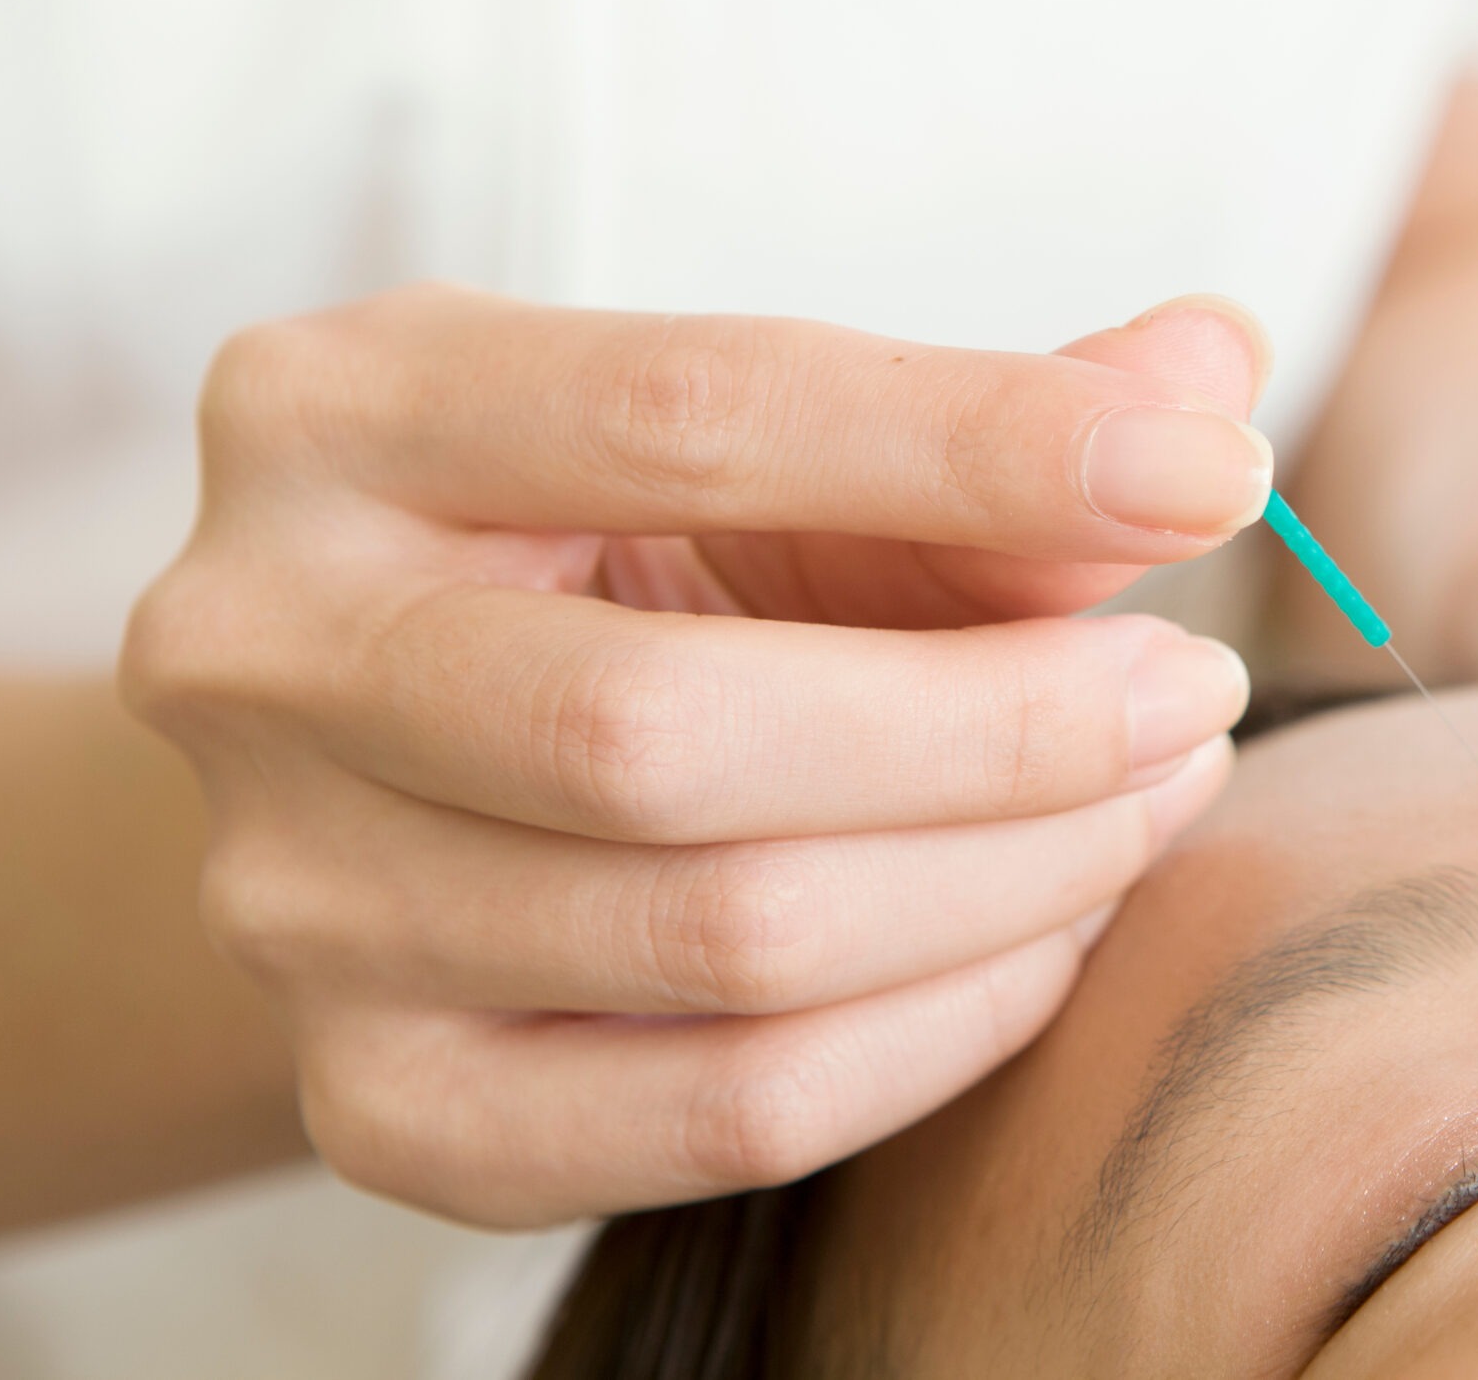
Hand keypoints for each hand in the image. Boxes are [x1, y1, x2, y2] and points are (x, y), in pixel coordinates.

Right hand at [122, 286, 1270, 1224]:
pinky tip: (1047, 934)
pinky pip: (722, 1112)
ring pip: (723, 933)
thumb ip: (979, 417)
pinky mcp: (377, 1101)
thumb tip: (1209, 366)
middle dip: (1004, 722)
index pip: (693, 412)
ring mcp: (294, 897)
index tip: (1214, 472)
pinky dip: (942, 1030)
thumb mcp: (773, 455)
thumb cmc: (625, 564)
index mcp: (344, 410)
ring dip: (1012, 876)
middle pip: (672, 728)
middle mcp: (263, 648)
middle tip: (1195, 695)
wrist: (403, 772)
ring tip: (1152, 795)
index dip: (984, 447)